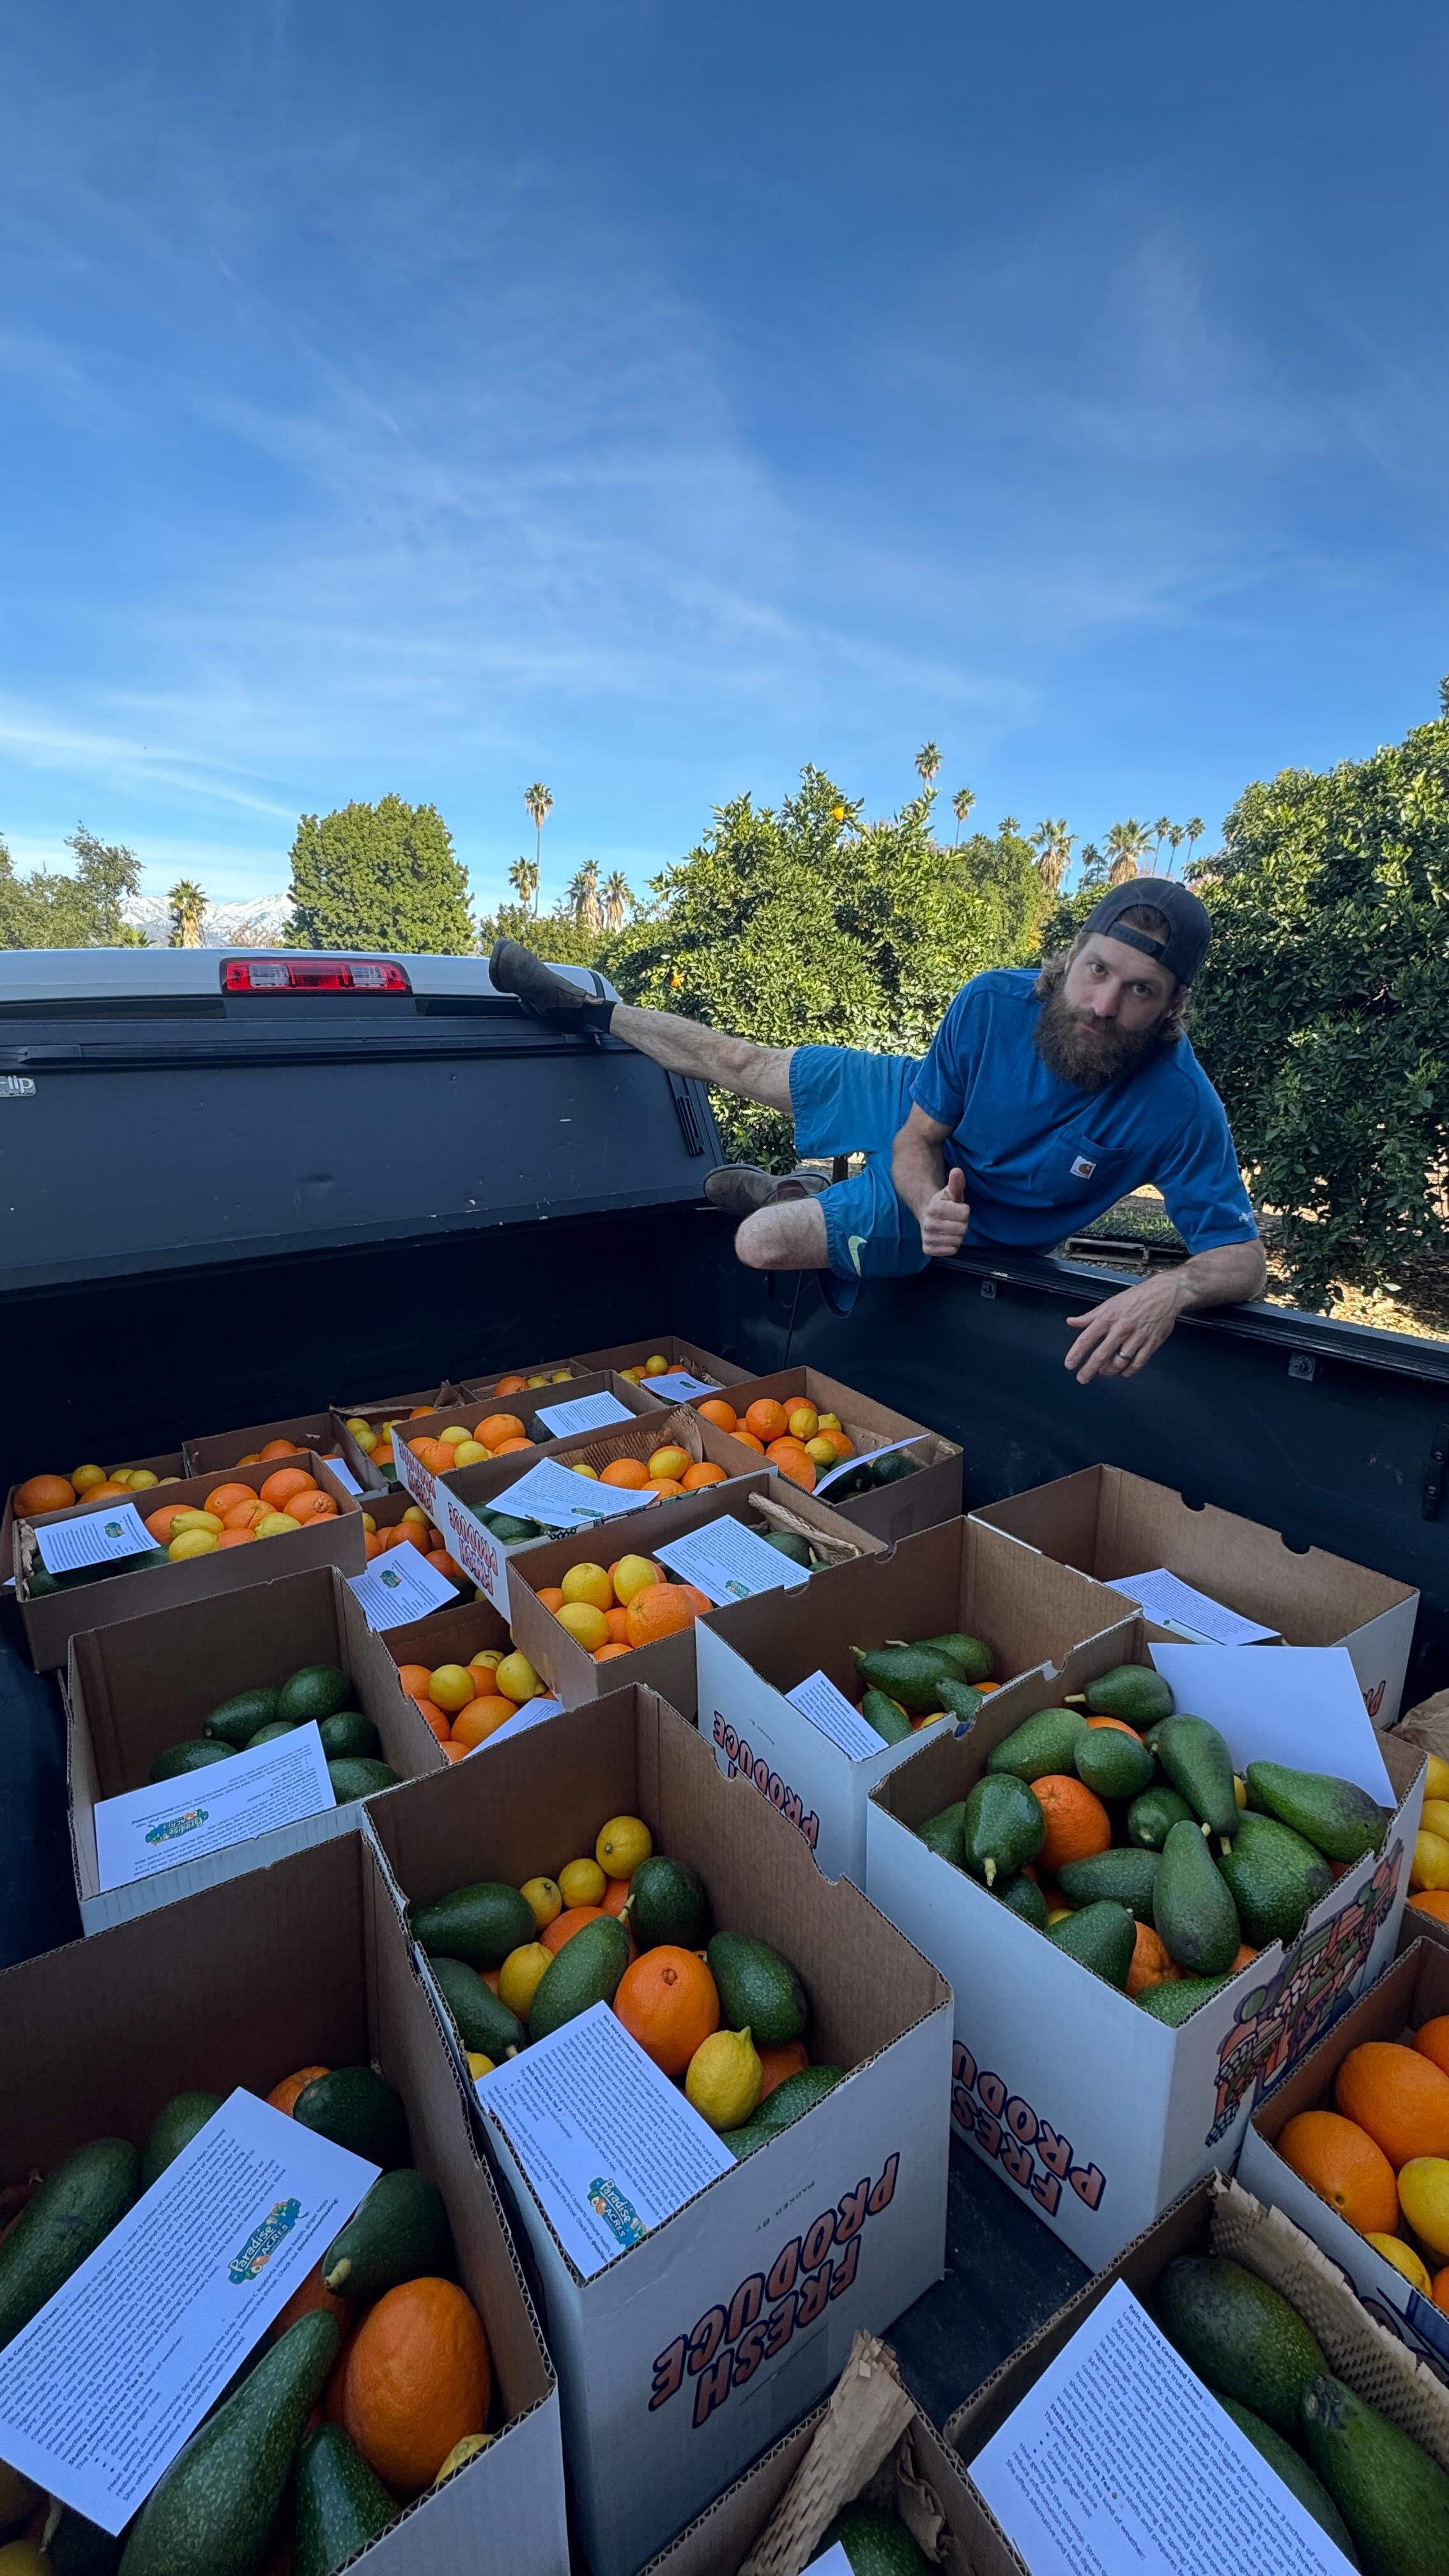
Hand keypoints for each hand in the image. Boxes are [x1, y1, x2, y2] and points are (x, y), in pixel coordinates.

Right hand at [921, 1165, 969, 1256]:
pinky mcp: (928, 1249)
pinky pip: (952, 1251)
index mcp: (934, 1208)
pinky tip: (946, 1237)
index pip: (965, 1213)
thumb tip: (957, 1170)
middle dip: (962, 1223)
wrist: (927, 1216)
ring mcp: (927, 1237)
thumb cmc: (944, 1204)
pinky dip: (952, 1245)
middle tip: (954, 1219)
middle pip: (963, 1229)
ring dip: (958, 1235)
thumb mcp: (951, 1192)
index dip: (964, 1211)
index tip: (957, 1209)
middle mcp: (928, 1224)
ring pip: (958, 1241)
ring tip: (950, 1228)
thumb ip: (956, 1182)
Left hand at [1065, 1274, 1186, 1384]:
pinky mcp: (1151, 1344)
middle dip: (1089, 1369)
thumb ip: (1089, 1316)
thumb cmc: (1136, 1298)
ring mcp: (1137, 1337)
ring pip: (1120, 1362)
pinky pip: (1138, 1364)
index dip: (1076, 1353)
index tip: (1070, 1364)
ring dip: (1109, 1371)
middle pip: (1101, 1354)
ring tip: (1104, 1372)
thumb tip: (1071, 1321)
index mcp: (1108, 1317)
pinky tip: (1123, 1372)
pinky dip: (1128, 1371)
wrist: (1164, 1294)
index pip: (1087, 1338)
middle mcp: (1121, 1328)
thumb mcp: (1109, 1304)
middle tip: (1082, 1378)